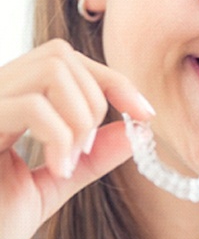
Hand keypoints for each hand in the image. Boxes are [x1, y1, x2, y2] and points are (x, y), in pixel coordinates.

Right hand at [0, 39, 153, 238]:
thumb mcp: (55, 182)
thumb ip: (93, 155)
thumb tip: (137, 131)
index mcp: (10, 98)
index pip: (68, 61)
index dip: (113, 81)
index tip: (146, 114)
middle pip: (62, 55)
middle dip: (95, 101)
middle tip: (85, 151)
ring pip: (52, 68)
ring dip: (79, 116)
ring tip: (68, 160)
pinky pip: (32, 105)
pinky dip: (60, 136)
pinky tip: (56, 168)